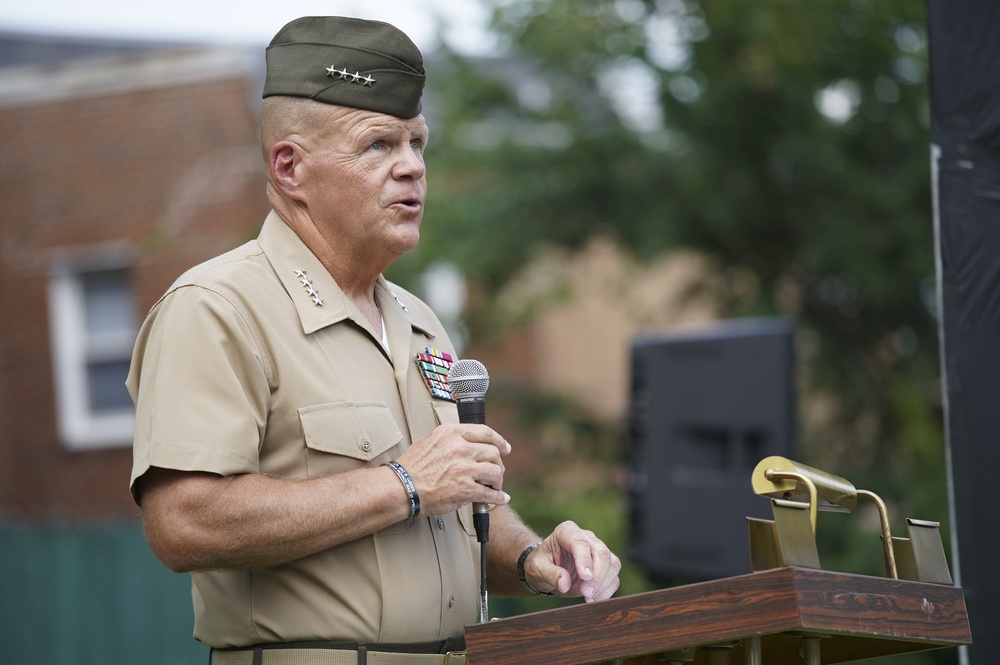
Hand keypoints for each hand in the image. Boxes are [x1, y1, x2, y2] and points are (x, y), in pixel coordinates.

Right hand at [395, 423, 510, 515]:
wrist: (402, 487)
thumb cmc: (412, 467)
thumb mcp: (430, 440)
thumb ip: (451, 439)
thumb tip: (468, 444)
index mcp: (452, 433)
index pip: (485, 432)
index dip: (499, 441)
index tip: (504, 447)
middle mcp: (461, 448)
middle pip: (493, 453)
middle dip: (498, 463)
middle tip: (496, 471)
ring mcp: (465, 469)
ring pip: (496, 472)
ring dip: (498, 481)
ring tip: (495, 486)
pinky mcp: (466, 490)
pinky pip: (490, 494)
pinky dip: (498, 498)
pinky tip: (500, 498)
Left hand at [523, 521, 620, 601]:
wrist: (546, 569)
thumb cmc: (540, 564)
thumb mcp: (537, 569)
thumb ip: (550, 574)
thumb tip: (564, 584)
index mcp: (567, 531)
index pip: (581, 543)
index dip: (585, 560)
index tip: (585, 578)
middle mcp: (586, 537)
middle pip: (602, 552)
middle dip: (597, 576)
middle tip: (585, 593)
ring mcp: (598, 550)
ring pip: (612, 564)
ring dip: (603, 584)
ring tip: (587, 597)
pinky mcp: (605, 565)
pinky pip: (614, 577)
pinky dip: (606, 591)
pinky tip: (592, 599)